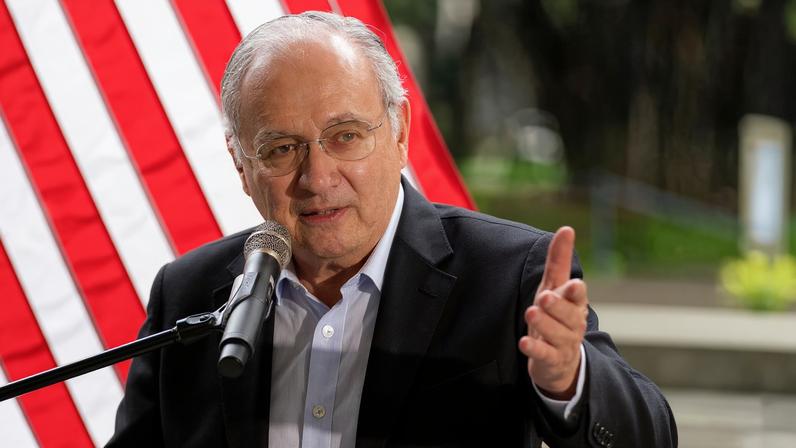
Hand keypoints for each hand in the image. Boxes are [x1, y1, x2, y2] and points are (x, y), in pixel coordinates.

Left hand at [518, 226, 588, 399]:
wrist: (561, 360)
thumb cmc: (557, 315)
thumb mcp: (556, 287)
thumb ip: (559, 260)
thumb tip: (566, 229)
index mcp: (574, 304)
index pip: (576, 296)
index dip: (574, 291)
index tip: (573, 284)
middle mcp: (573, 323)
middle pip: (568, 315)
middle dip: (558, 306)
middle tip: (545, 297)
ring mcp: (564, 344)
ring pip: (557, 334)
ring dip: (544, 324)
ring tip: (531, 312)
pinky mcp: (552, 360)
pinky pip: (545, 355)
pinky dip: (535, 350)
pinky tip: (524, 343)